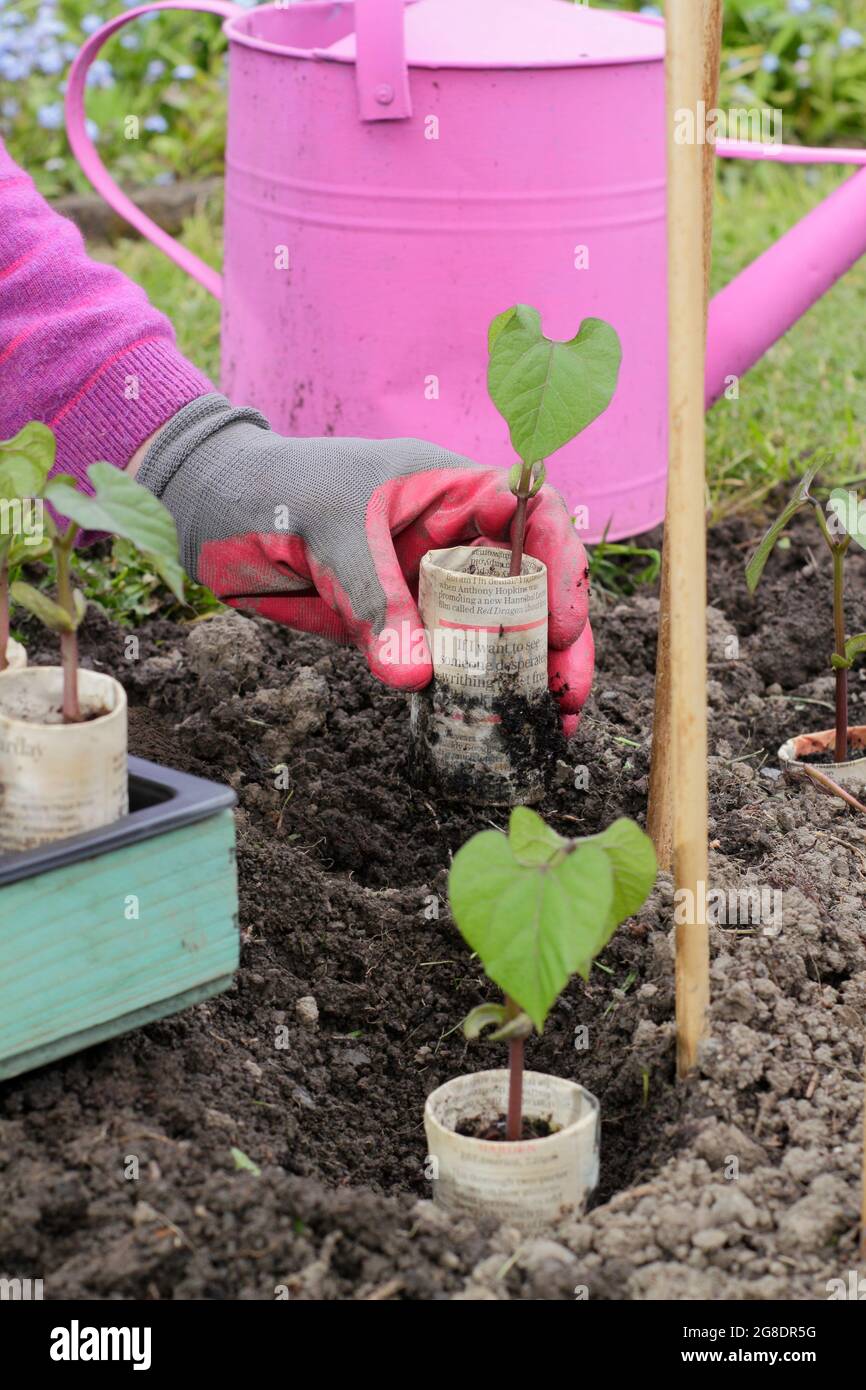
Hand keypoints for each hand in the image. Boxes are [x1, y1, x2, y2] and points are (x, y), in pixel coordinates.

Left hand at [136, 395, 593, 723]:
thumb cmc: (274, 490)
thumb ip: (372, 598)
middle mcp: (455, 540)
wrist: (212, 517)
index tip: (558, 618)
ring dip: (529, 674)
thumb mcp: (328, 530)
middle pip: (532, 585)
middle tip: (569, 691)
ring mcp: (431, 588)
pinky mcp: (402, 629)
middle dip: (560, 637)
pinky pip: (449, 663)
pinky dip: (475, 693)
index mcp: (451, 490)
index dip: (559, 565)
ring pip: (500, 631)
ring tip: (554, 722)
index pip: (532, 517)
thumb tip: (412, 676)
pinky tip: (499, 725)